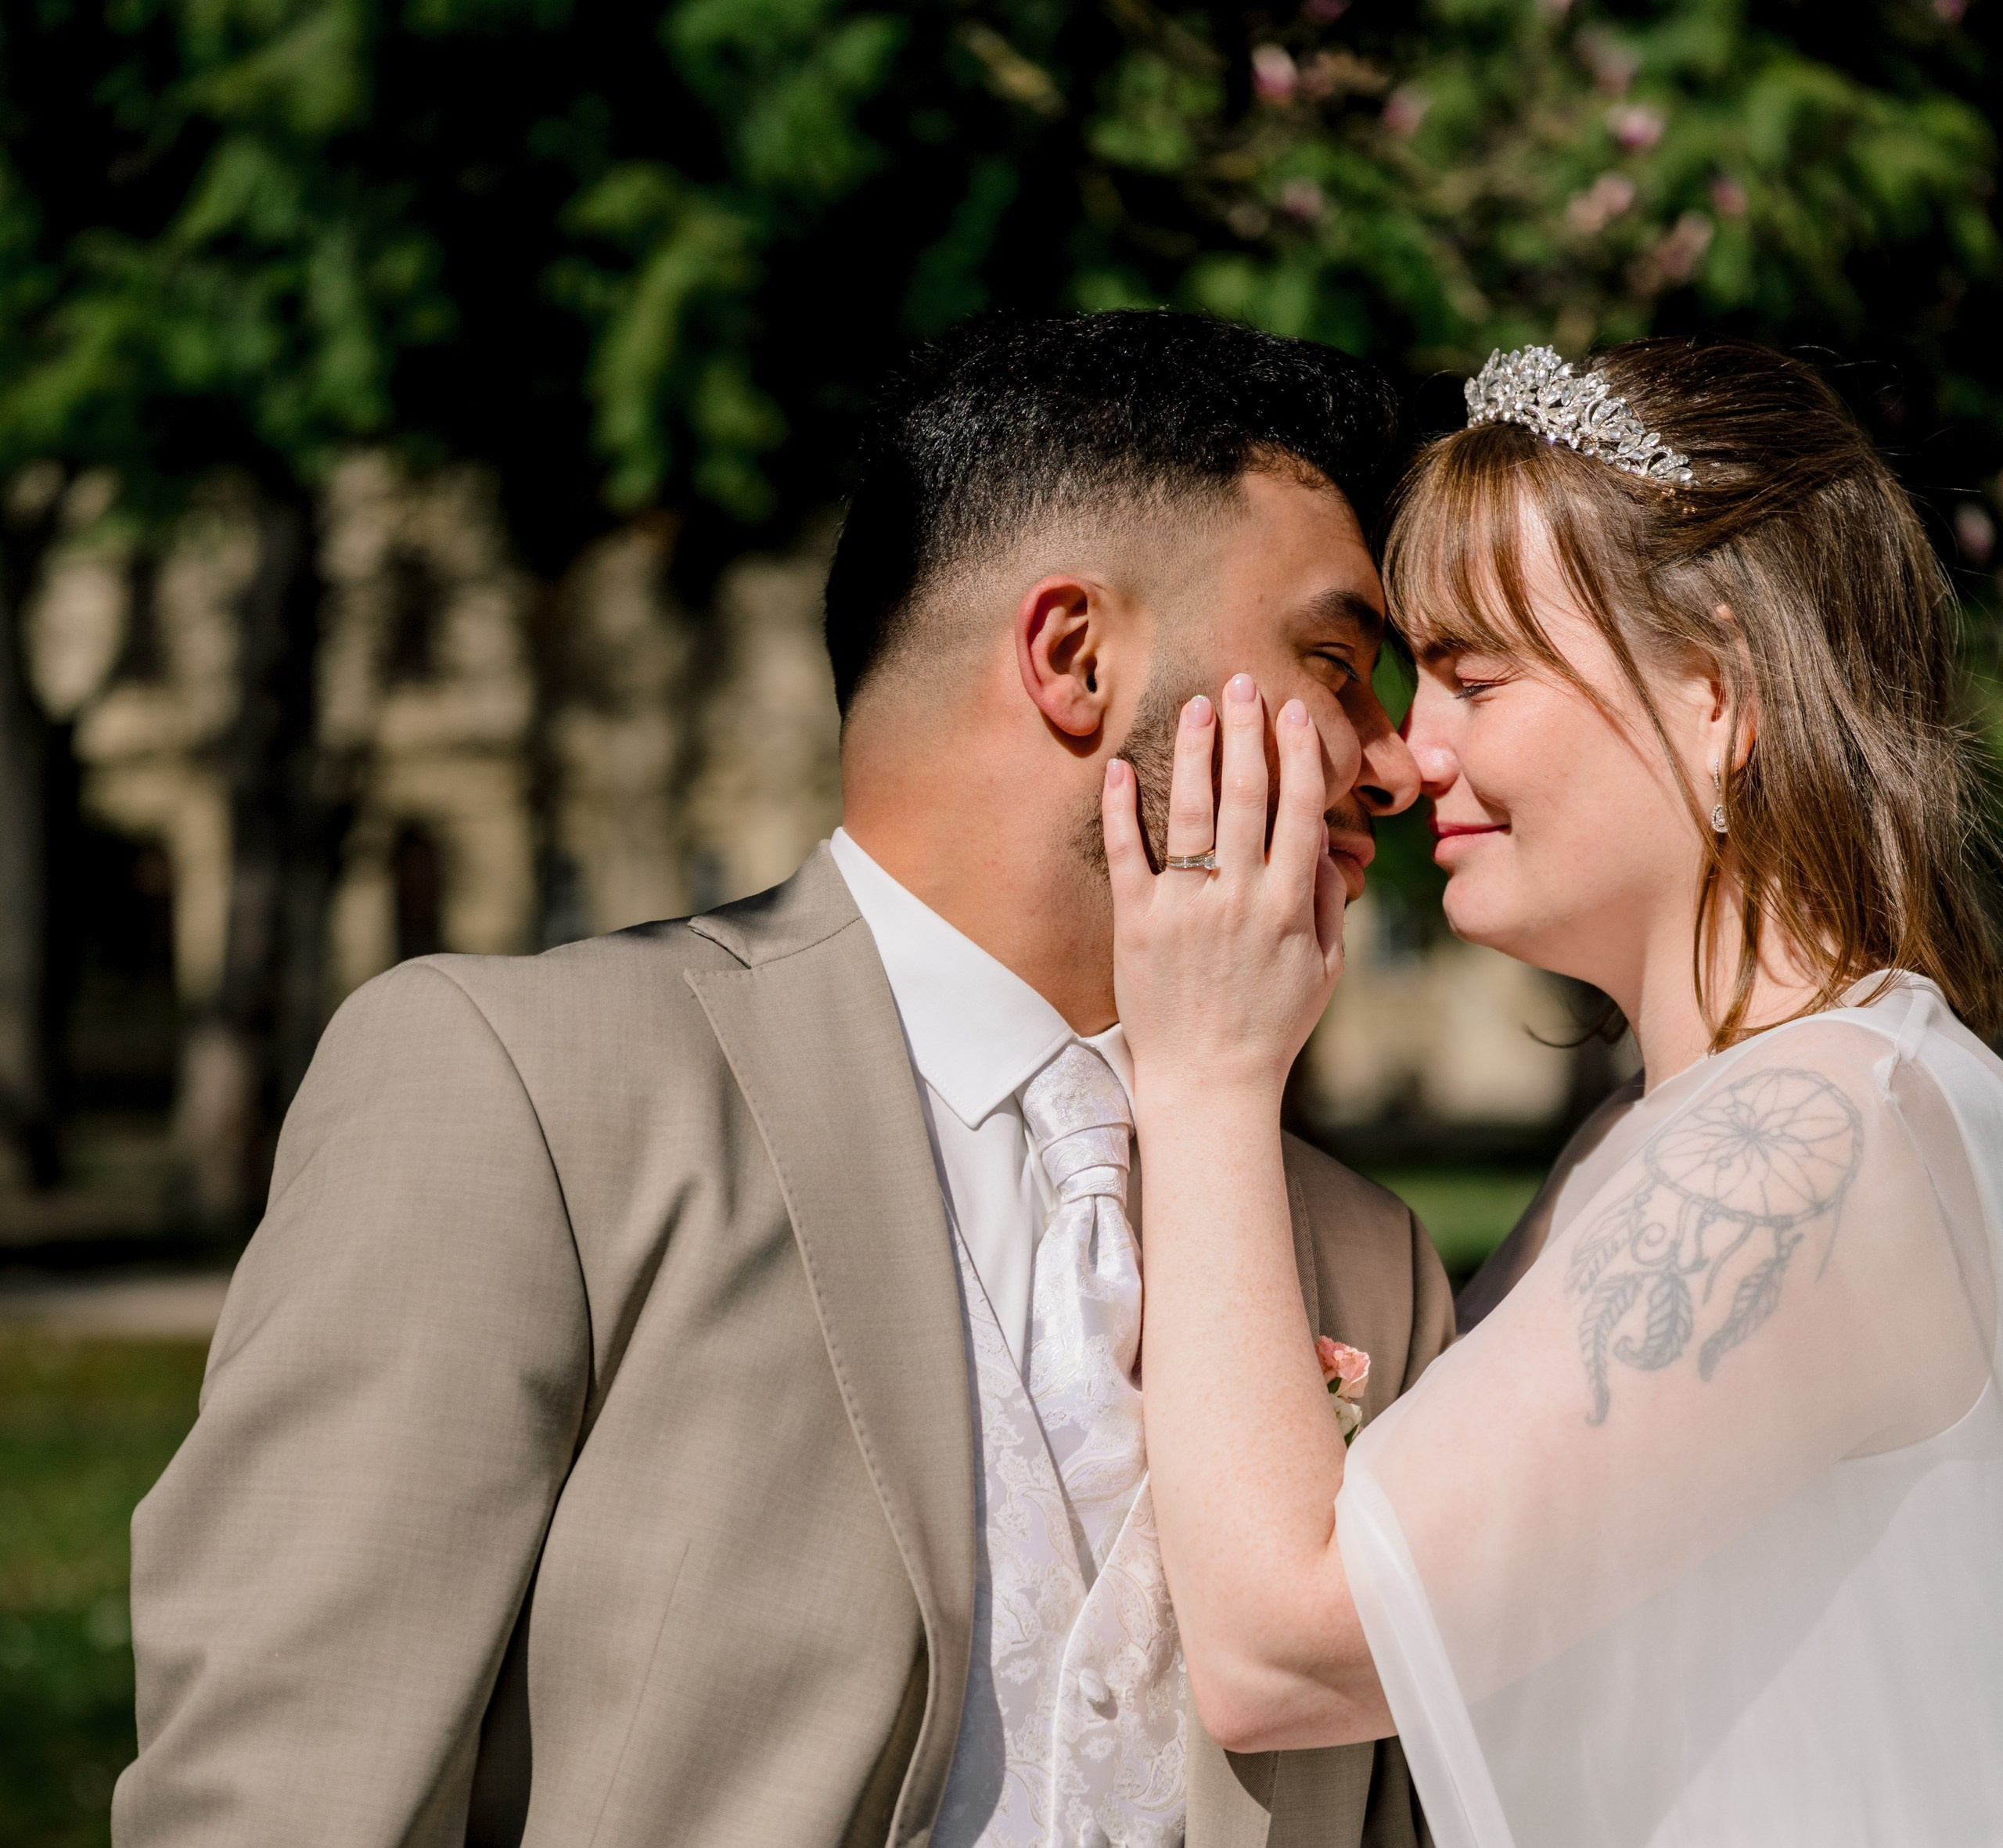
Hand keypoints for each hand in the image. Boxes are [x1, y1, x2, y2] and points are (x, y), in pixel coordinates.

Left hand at [1102, 672, 1347, 1104]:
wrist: (1209, 1083)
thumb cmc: (1270, 1027)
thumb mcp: (1323, 970)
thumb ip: (1325, 901)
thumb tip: (1320, 840)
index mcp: (1287, 905)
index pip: (1298, 811)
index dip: (1298, 755)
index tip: (1294, 713)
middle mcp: (1238, 898)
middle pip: (1245, 797)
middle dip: (1245, 732)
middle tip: (1241, 681)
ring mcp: (1185, 909)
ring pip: (1191, 813)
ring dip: (1194, 752)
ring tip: (1194, 705)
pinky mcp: (1137, 925)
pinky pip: (1127, 855)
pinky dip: (1122, 809)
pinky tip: (1121, 766)